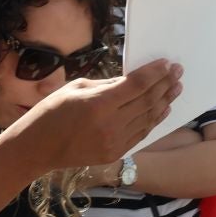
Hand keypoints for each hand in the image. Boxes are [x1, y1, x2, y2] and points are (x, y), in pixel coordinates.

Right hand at [10, 60, 182, 171]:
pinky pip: (141, 133)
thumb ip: (108, 85)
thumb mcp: (77, 87)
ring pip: (148, 118)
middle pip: (147, 101)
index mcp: (99, 104)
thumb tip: (132, 81)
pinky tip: (163, 108)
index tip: (167, 63)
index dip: (155, 73)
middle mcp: (110, 125)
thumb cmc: (51, 112)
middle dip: (165, 84)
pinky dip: (154, 120)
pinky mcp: (114, 153)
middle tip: (178, 71)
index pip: (137, 85)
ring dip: (164, 101)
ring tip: (176, 87)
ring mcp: (114, 142)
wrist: (38, 148)